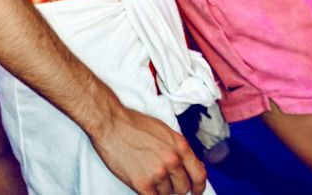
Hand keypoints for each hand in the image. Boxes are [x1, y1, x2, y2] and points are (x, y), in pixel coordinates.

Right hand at [91, 105, 206, 194]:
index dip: (199, 186)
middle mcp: (172, 160)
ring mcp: (158, 173)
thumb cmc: (134, 124)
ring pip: (168, 194)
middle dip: (176, 186)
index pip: (199, 174)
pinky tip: (144, 181)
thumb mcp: (164, 131)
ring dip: (160, 188)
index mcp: (180, 146)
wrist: (111, 124)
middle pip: (184, 188)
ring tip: (148, 173)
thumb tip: (192, 165)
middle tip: (165, 179)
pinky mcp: (143, 184)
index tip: (196, 190)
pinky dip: (150, 192)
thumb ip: (179, 149)